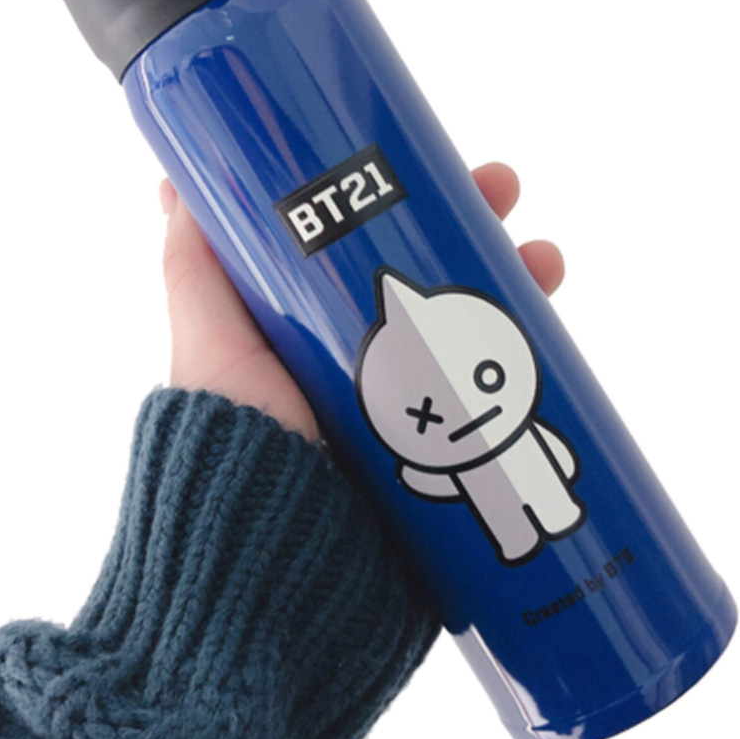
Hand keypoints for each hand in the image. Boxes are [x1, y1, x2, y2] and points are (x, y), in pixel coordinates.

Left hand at [160, 163, 564, 441]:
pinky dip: (538, 372)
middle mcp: (371, 364)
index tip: (446, 166)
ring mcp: (416, 412)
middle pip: (439, 281)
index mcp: (320, 332)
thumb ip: (194, 270)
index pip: (377, 246)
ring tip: (549, 260)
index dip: (416, 202)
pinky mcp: (449, 462)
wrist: (276, 572)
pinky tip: (564, 350)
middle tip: (507, 192)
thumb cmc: (235, 452)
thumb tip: (176, 183)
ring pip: (480, 335)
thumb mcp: (208, 347)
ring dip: (521, 286)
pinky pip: (501, 406)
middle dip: (480, 229)